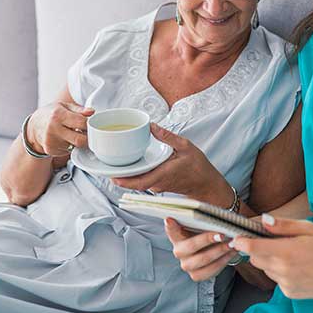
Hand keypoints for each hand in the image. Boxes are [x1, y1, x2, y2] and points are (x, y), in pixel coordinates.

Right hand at [27, 102, 93, 156]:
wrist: (34, 126)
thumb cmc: (51, 114)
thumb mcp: (63, 106)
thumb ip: (79, 109)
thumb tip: (92, 112)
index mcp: (58, 115)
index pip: (81, 122)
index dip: (89, 124)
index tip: (90, 123)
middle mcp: (53, 129)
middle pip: (80, 140)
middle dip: (87, 138)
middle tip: (87, 132)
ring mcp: (52, 142)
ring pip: (75, 146)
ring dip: (78, 141)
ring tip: (72, 133)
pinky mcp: (51, 151)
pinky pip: (68, 151)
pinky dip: (70, 146)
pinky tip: (65, 139)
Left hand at [113, 123, 232, 204]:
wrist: (206, 184)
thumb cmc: (198, 167)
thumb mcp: (185, 146)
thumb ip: (167, 137)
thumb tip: (151, 126)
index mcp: (163, 174)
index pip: (140, 182)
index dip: (124, 180)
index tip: (111, 176)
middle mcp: (158, 183)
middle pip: (134, 184)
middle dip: (119, 177)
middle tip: (106, 167)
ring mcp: (158, 186)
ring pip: (137, 183)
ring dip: (126, 176)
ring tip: (114, 165)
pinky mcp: (159, 185)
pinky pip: (143, 182)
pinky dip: (134, 176)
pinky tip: (130, 166)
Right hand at [164, 217, 238, 281]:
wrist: (215, 246)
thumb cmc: (207, 230)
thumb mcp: (202, 221)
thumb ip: (200, 215)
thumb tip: (204, 210)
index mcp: (176, 235)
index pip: (170, 229)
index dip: (170, 225)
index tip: (170, 219)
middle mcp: (179, 251)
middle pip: (191, 245)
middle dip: (208, 239)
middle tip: (222, 235)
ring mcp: (186, 265)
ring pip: (203, 259)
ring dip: (220, 251)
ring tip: (232, 243)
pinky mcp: (196, 275)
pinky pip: (210, 271)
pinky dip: (223, 261)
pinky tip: (232, 252)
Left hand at [230, 215, 312, 298]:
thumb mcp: (307, 228)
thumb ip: (282, 225)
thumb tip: (262, 220)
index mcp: (286, 252)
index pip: (252, 248)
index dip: (241, 242)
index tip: (237, 237)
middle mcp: (283, 271)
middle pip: (255, 259)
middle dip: (258, 249)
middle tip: (274, 242)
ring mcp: (286, 284)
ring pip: (266, 269)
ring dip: (271, 261)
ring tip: (291, 255)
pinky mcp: (290, 293)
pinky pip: (276, 280)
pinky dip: (281, 273)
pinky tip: (297, 267)